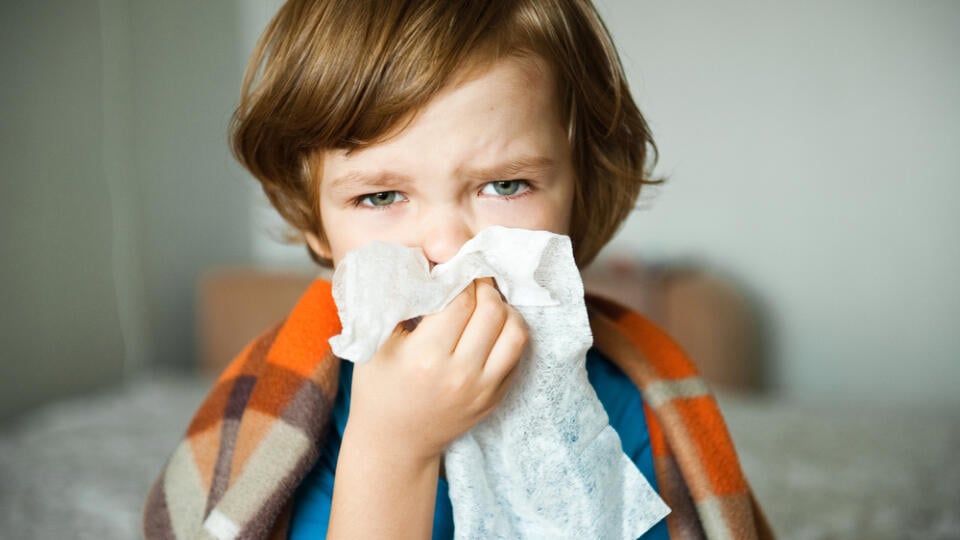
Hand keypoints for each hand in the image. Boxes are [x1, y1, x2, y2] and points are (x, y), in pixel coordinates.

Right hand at [344, 278, 526, 463]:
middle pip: (491, 310)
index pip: (460, 299)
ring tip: (485, 302)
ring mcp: (482, 389)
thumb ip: (399, 301)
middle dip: (483, 287)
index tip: (451, 268)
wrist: (394, 443)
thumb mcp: (375, 342)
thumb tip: (424, 263)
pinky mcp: (495, 398)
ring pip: (515, 331)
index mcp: (426, 358)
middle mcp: (460, 374)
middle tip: (470, 280)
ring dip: (503, 309)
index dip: (459, 276)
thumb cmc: (378, 388)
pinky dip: (509, 333)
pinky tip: (491, 326)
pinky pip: (517, 355)